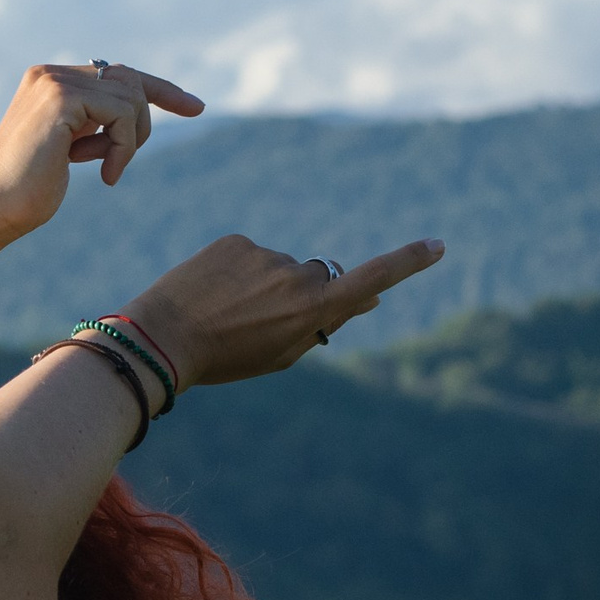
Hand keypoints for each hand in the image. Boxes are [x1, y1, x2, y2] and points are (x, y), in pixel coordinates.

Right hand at [0, 63, 204, 240]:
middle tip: (118, 164)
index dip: (161, 90)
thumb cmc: (29, 189)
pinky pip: (122, 112)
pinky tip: (104, 175)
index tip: (196, 108)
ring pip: (131, 97)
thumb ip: (93, 121)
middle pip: (131, 81)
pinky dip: (123, 147)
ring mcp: (54, 82)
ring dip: (129, 141)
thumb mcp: (69, 145)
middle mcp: (50, 73)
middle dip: (141, 125)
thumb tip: (132, 111)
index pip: (118, 74)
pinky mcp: (60, 98)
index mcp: (49, 80)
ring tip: (107, 171)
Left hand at [120, 235, 446, 387]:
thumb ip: (325, 322)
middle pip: (318, 278)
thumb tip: (368, 299)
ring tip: (222, 311)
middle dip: (300, 294)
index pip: (372, 281)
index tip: (437, 245)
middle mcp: (298, 278)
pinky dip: (234, 271)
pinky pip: (248, 255)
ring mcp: (267, 256)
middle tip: (256, 321)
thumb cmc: (225, 358)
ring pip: (278, 268)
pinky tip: (209, 293)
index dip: (407, 263)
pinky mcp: (237, 241)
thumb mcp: (281, 352)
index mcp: (313, 311)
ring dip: (260, 285)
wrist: (162, 340)